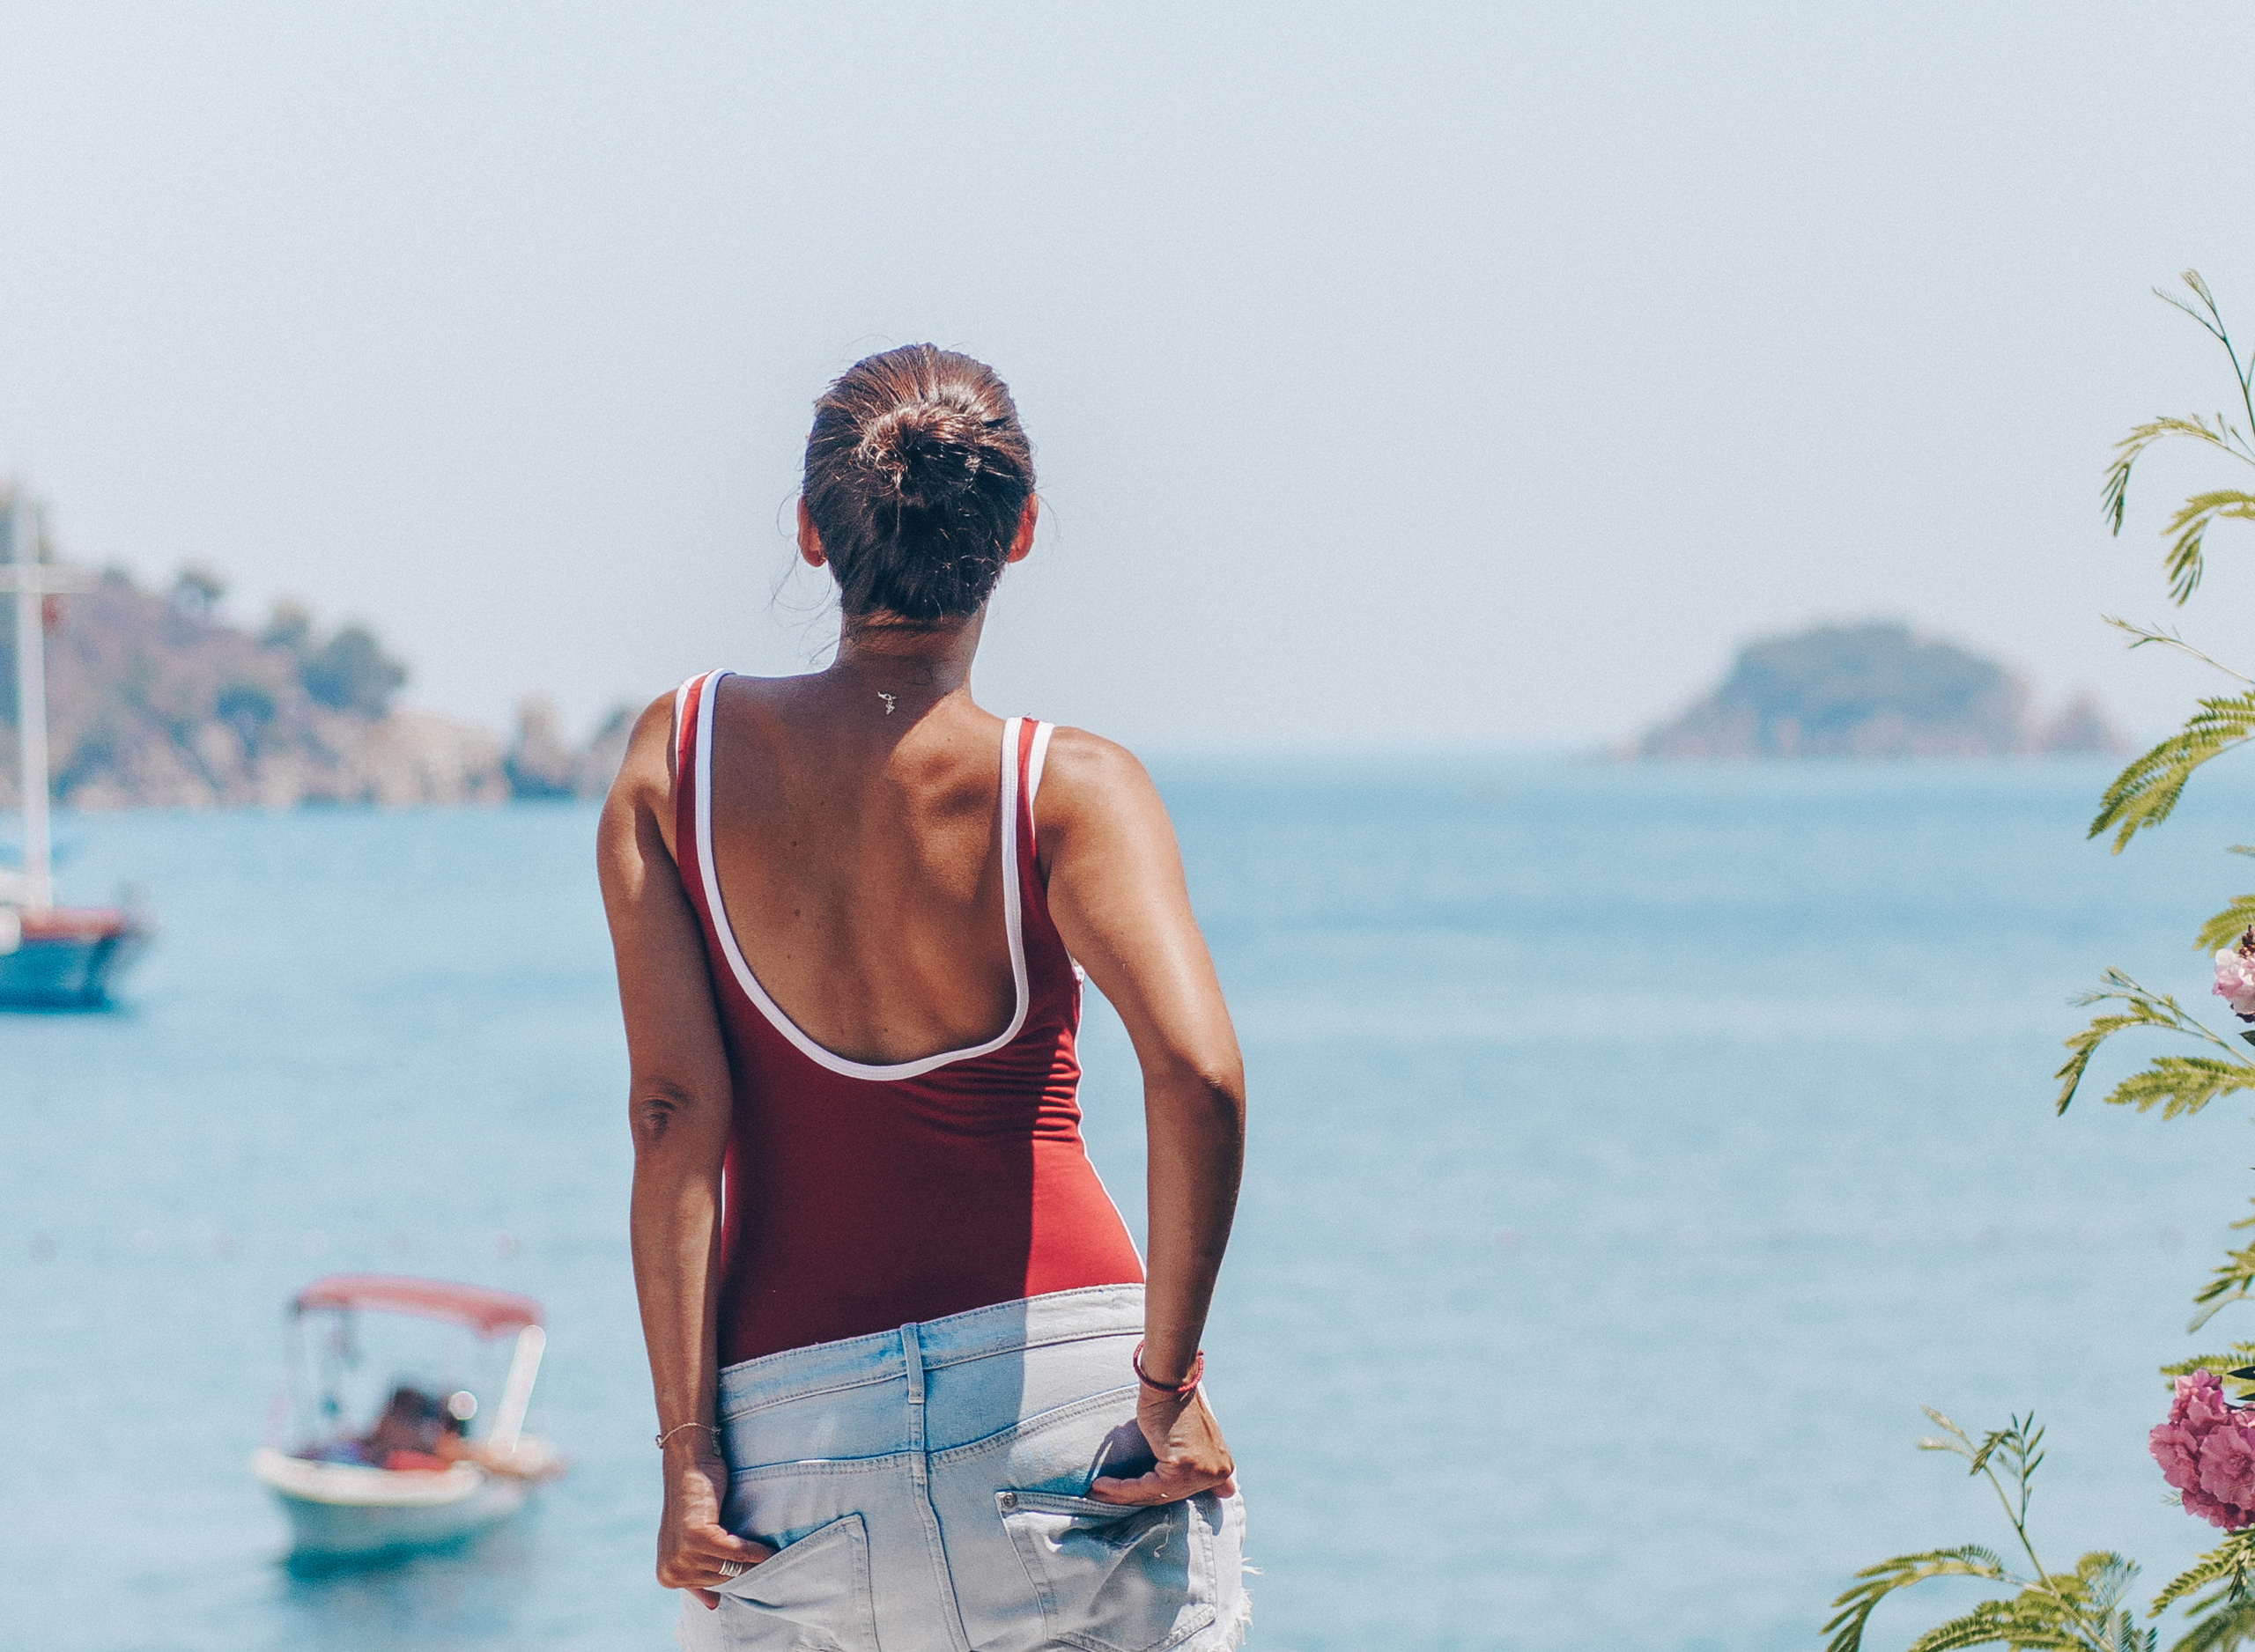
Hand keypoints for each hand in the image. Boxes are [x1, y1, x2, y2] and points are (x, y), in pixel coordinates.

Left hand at [656, 1440, 771, 1608]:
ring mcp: (682, 1556)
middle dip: (743, 1567)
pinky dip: (755, 1550)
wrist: (689, 1463)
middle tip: (763, 1556)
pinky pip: (737, 1553)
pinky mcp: (697, 1538)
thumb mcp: (691, 1545)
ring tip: (768, 1551)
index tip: (753, 1572)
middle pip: (723, 1582)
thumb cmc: (694, 1501)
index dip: (733, 1577)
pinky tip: (768, 1548)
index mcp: (667, 1577)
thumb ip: (699, 1575)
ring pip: (731, 1569)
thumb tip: (712, 1606)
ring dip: (753, 1560)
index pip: (712, 1590)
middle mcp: (670, 1571)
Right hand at [1086, 1388, 1236, 1505]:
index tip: (1126, 1496)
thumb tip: (1229, 1493)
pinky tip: (1101, 1486)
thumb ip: (1205, 1465)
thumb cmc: (1175, 1404)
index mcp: (1222, 1467)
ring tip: (1098, 1492)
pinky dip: (1121, 1488)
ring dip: (1122, 1494)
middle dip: (1133, 1496)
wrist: (1170, 1381)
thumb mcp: (1197, 1439)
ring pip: (1155, 1493)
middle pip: (1168, 1495)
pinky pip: (1145, 1486)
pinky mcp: (1181, 1467)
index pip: (1182, 1492)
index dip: (1154, 1495)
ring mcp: (1201, 1472)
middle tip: (1104, 1494)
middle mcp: (1217, 1473)